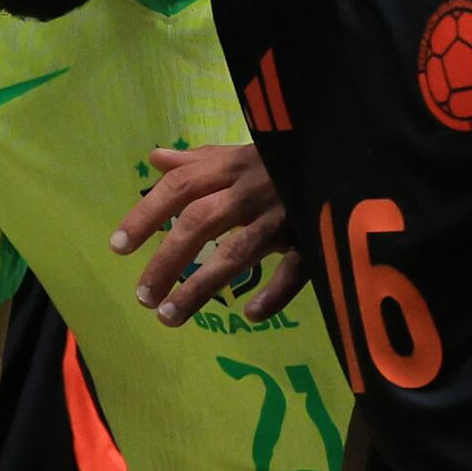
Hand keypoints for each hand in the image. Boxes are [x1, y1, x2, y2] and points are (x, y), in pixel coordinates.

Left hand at [118, 141, 307, 326]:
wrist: (354, 153)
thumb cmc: (290, 160)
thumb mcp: (244, 153)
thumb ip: (200, 160)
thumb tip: (156, 158)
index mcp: (234, 166)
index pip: (180, 186)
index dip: (145, 214)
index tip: (117, 247)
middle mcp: (254, 188)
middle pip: (199, 221)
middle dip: (166, 260)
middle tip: (142, 297)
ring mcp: (286, 213)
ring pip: (238, 251)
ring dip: (200, 287)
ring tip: (168, 317)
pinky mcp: (318, 236)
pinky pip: (297, 268)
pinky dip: (276, 292)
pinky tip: (252, 315)